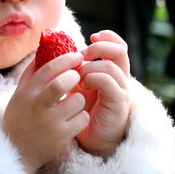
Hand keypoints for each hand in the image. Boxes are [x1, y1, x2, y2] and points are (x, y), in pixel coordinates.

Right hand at [3, 51, 88, 173]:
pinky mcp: (62, 136)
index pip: (49, 68)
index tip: (77, 56)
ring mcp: (50, 122)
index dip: (66, 59)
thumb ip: (31, 72)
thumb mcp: (19, 94)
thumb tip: (44, 49)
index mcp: (28, 92)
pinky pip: (82, 119)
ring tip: (75, 101)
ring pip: (78, 101)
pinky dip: (82, 116)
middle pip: (63, 83)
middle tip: (78, 77)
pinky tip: (75, 117)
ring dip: (80, 98)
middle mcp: (38, 106)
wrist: (16, 151)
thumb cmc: (19, 118)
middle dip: (75, 76)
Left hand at [74, 30, 130, 157]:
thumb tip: (52, 48)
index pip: (118, 46)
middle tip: (81, 54)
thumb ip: (72, 68)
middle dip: (99, 48)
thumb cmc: (81, 110)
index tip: (91, 36)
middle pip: (120, 51)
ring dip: (90, 67)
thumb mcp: (76, 84)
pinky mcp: (118, 102)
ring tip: (76, 77)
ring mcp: (121, 89)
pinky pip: (108, 83)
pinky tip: (82, 86)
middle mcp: (120, 78)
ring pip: (110, 66)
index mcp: (112, 70)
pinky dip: (93, 79)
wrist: (90, 137)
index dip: (108, 37)